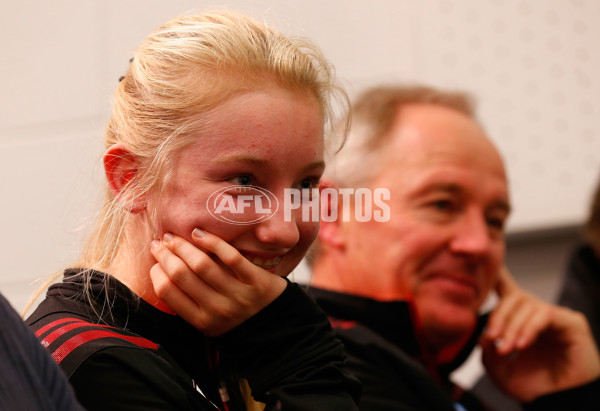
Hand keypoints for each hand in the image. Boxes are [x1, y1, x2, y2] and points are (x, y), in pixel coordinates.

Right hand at [149, 229, 286, 335]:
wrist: (276, 326)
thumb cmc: (236, 319)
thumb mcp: (209, 322)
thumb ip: (188, 304)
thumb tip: (162, 274)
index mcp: (202, 321)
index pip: (167, 292)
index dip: (156, 272)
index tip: (155, 260)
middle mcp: (217, 309)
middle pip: (181, 274)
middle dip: (166, 255)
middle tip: (159, 243)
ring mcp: (237, 294)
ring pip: (202, 264)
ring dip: (183, 246)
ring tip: (175, 237)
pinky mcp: (256, 280)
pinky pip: (230, 256)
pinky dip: (212, 242)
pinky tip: (200, 234)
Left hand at [481, 268, 599, 401]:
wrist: (562, 404)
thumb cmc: (535, 387)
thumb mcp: (501, 372)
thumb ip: (487, 353)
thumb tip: (481, 334)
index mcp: (520, 319)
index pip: (507, 290)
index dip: (497, 276)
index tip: (486, 267)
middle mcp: (537, 313)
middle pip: (513, 296)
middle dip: (498, 316)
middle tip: (491, 338)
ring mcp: (555, 316)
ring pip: (527, 305)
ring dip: (512, 327)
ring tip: (507, 348)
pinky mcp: (571, 322)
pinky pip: (545, 314)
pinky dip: (529, 328)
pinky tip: (522, 345)